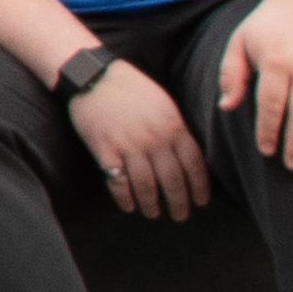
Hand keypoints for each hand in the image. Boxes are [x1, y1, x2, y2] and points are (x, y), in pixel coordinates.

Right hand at [68, 56, 212, 220]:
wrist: (92, 75)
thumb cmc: (130, 88)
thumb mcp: (164, 104)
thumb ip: (177, 130)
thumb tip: (190, 157)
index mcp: (173, 127)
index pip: (194, 166)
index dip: (199, 188)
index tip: (200, 202)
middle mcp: (155, 140)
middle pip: (173, 181)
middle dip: (179, 203)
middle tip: (180, 216)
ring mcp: (130, 146)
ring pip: (147, 187)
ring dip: (152, 205)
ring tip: (153, 213)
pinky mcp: (106, 150)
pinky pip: (119, 183)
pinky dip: (125, 198)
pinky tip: (128, 205)